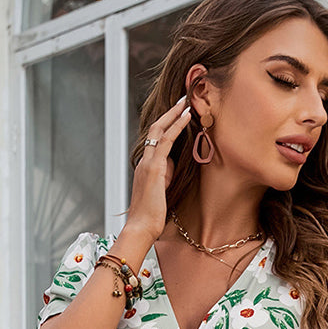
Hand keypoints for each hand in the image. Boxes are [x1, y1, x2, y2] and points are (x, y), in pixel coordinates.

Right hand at [125, 94, 191, 245]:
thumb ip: (166, 178)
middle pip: (155, 129)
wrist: (140, 228)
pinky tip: (186, 117)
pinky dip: (176, 126)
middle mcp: (144, 161)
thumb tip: (173, 168)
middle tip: (182, 99)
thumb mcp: (161, 194)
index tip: (178, 115)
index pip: (156, 140)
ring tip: (186, 101)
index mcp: (145, 167)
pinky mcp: (154, 168)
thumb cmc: (151, 217)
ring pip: (160, 129)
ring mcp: (147, 163)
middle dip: (169, 113)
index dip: (167, 126)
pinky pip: (166, 140)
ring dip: (174, 114)